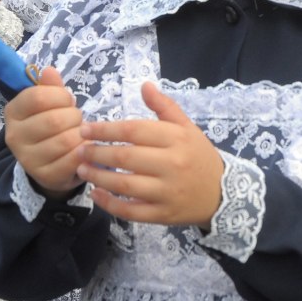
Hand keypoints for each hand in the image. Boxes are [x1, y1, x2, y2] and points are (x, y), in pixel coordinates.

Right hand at [4, 66, 85, 197]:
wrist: (49, 163)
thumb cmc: (51, 127)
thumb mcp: (49, 104)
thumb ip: (50, 88)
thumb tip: (49, 71)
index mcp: (13, 112)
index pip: (37, 96)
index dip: (60, 96)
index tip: (67, 101)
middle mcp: (15, 136)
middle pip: (54, 120)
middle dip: (74, 117)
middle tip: (76, 120)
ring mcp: (28, 159)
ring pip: (65, 141)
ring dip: (80, 135)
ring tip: (79, 134)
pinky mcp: (45, 175)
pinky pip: (72, 160)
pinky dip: (84, 151)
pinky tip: (82, 148)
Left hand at [76, 81, 224, 225]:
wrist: (222, 193)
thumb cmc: (199, 156)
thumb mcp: (187, 128)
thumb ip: (165, 107)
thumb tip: (144, 85)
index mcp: (177, 139)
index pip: (133, 131)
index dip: (105, 130)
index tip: (85, 129)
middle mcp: (172, 164)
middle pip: (124, 157)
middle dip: (96, 153)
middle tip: (79, 150)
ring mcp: (167, 192)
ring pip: (124, 185)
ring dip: (98, 177)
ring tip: (82, 169)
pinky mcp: (163, 214)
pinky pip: (130, 211)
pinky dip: (109, 204)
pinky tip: (95, 195)